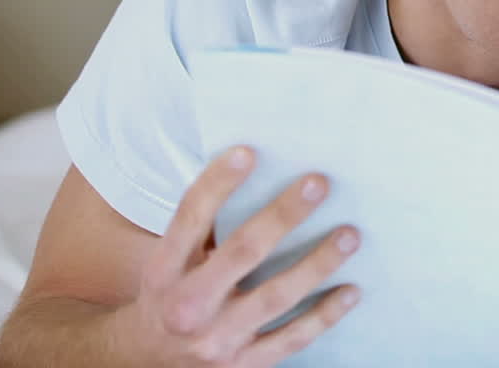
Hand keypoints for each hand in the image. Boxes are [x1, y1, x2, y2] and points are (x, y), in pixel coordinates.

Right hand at [116, 146, 361, 366]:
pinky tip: (351, 290)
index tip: (248, 153)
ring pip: (275, 297)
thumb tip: (255, 171)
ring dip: (316, 264)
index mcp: (165, 270)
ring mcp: (217, 339)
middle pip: (241, 252)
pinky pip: (292, 339)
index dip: (217, 184)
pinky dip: (324, 316)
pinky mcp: (243, 364)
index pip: (190, 218)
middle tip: (318, 183)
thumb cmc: (170, 295)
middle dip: (282, 216)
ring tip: (349, 235)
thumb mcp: (169, 263)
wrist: (147, 363)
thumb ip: (202, 228)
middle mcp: (188, 305)